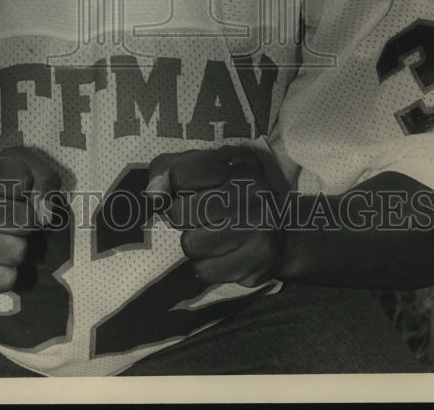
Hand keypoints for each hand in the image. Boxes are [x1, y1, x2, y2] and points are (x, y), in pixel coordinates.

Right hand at [0, 147, 59, 293]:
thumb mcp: (15, 171)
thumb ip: (44, 178)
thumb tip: (47, 215)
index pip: (23, 177)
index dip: (25, 188)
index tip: (9, 191)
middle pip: (25, 218)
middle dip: (25, 221)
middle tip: (4, 219)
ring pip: (18, 251)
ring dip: (16, 246)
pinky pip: (6, 279)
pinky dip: (5, 272)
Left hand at [146, 146, 289, 288]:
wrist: (280, 229)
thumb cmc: (226, 191)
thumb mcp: (200, 167)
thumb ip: (168, 169)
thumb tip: (153, 193)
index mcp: (237, 162)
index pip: (181, 174)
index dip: (172, 185)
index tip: (179, 189)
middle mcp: (253, 190)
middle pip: (182, 212)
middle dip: (179, 217)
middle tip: (194, 216)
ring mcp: (259, 225)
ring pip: (192, 244)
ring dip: (193, 243)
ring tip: (210, 234)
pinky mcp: (258, 259)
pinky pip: (205, 271)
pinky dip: (205, 265)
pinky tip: (221, 253)